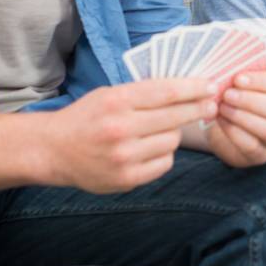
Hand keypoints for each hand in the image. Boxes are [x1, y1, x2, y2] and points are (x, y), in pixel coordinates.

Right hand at [42, 78, 215, 193]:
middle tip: (211, 105)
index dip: (194, 88)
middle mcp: (120, 128)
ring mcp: (123, 156)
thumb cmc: (86, 117)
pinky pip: (164, 164)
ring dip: (174, 134)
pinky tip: (153, 148)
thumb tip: (187, 89)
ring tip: (164, 130)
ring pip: (172, 141)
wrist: (53, 150)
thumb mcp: (109, 94)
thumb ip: (142, 93)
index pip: (166, 92)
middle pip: (175, 117)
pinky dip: (164, 154)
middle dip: (198, 109)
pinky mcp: (126, 179)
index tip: (211, 86)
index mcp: (116, 101)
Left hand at [205, 70, 265, 167]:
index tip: (238, 78)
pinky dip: (234, 132)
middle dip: (252, 101)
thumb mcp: (255, 81)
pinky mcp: (264, 156)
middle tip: (228, 94)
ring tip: (223, 107)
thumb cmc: (250, 96)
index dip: (261, 81)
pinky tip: (220, 120)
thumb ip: (252, 71)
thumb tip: (237, 64)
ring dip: (243, 117)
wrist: (239, 126)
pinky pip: (252, 146)